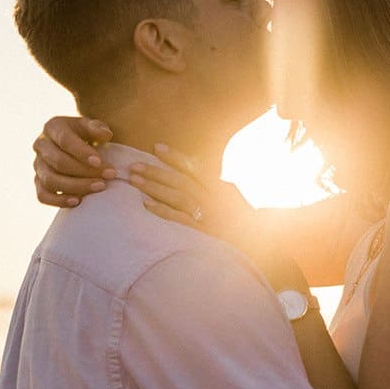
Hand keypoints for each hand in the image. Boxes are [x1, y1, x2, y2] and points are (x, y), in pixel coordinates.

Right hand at [33, 116, 115, 207]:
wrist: (73, 147)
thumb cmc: (85, 135)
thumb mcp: (91, 127)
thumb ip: (97, 128)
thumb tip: (106, 134)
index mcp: (53, 127)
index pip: (65, 140)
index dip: (81, 152)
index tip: (99, 162)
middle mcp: (41, 145)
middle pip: (58, 161)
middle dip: (84, 171)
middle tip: (107, 177)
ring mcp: (38, 165)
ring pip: (50, 180)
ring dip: (75, 186)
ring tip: (98, 187)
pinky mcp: (38, 182)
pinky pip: (42, 196)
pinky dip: (58, 201)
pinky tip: (77, 202)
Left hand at [129, 144, 251, 240]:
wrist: (256, 240)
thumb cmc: (238, 215)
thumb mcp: (228, 193)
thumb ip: (210, 181)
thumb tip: (188, 166)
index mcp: (218, 185)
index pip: (194, 167)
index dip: (175, 157)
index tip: (157, 148)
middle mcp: (212, 197)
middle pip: (180, 181)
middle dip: (155, 171)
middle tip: (134, 165)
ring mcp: (206, 214)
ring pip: (177, 197)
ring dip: (154, 187)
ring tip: (134, 180)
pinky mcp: (202, 231)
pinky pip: (179, 219)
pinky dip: (162, 210)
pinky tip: (146, 203)